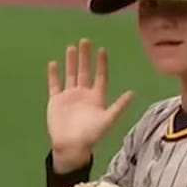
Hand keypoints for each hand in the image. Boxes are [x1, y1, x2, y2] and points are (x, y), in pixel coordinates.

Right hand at [47, 39, 133, 171]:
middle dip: (85, 56)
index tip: (102, 50)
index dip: (101, 64)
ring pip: (70, 74)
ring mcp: (69, 96)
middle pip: (84, 71)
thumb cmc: (91, 134)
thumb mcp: (107, 120)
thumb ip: (119, 106)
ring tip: (71, 47)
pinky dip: (53, 74)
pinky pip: (54, 84)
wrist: (71, 145)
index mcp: (96, 97)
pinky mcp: (56, 100)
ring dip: (71, 61)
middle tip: (85, 41)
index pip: (99, 76)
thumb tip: (132, 93)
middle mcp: (83, 94)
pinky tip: (53, 63)